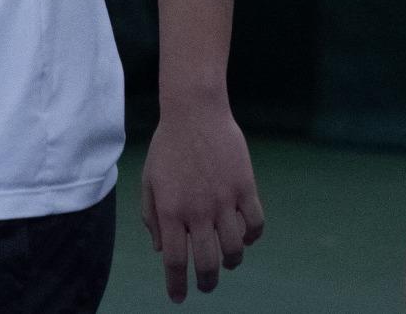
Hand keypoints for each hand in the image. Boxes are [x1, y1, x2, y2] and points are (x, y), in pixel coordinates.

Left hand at [139, 101, 264, 302]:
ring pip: (235, 249)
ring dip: (231, 262)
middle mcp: (197, 210)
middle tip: (207, 286)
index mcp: (170, 211)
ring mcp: (224, 199)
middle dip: (208, 283)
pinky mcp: (245, 186)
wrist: (194, 110)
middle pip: (207, 263)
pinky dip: (252, 236)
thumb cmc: (168, 146)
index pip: (175, 262)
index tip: (179, 298)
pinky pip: (256, 224)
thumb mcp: (149, 181)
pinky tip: (245, 236)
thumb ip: (151, 218)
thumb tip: (162, 251)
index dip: (177, 286)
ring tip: (228, 262)